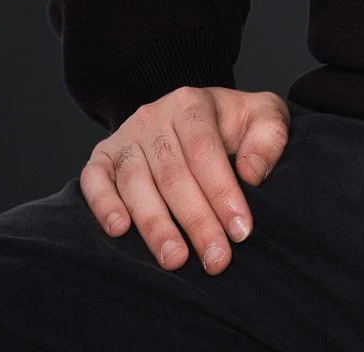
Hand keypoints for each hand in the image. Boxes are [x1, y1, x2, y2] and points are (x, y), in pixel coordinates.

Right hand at [79, 84, 290, 274]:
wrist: (192, 117)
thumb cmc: (231, 126)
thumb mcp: (262, 117)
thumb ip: (269, 136)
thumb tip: (252, 173)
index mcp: (192, 103)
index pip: (204, 150)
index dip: (222, 191)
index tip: (240, 230)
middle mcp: (153, 117)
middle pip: (173, 173)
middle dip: (196, 221)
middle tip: (216, 259)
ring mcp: (125, 137)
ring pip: (136, 183)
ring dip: (155, 225)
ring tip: (176, 260)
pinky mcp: (102, 158)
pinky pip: (94, 180)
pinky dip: (103, 204)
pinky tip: (119, 229)